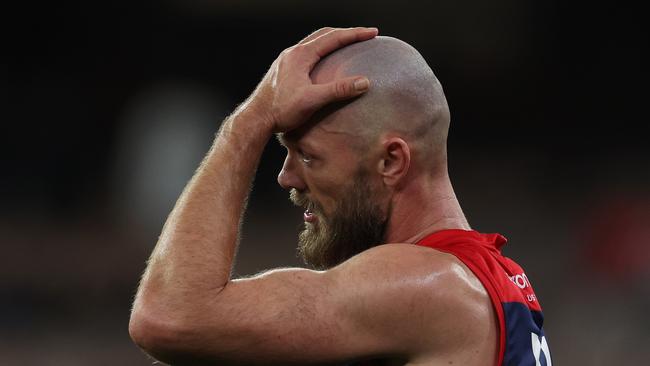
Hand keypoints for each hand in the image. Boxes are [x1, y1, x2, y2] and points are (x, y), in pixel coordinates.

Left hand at [243, 27, 377, 132]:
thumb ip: (339, 90)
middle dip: (345, 34)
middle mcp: (292, 53)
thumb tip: (364, 82)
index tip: (373, 33)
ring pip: (313, 43)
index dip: (355, 34)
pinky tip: (325, 63)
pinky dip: (321, 52)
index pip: (333, 38)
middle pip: (323, 35)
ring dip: (332, 41)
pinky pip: (306, 54)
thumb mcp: (313, 100)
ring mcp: (286, 61)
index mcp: (301, 55)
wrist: (256, 119)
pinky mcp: (283, 70)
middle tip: (364, 36)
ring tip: (347, 45)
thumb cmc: (281, 110)